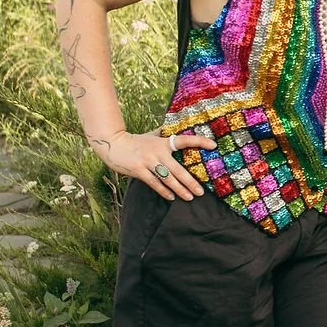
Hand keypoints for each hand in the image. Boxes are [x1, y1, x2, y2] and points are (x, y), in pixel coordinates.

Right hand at [91, 129, 216, 200]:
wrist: (114, 145)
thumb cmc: (136, 140)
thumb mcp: (153, 135)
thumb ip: (165, 135)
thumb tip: (180, 129)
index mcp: (162, 142)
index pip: (184, 140)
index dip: (199, 142)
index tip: (213, 145)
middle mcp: (157, 152)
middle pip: (178, 169)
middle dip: (191, 182)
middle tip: (201, 191)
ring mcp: (148, 162)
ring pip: (167, 179)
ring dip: (180, 190)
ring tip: (190, 197)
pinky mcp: (139, 171)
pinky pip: (154, 183)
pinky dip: (163, 191)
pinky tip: (171, 197)